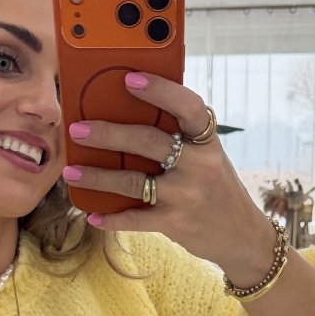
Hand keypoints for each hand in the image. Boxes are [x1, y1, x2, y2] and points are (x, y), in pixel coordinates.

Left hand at [60, 71, 272, 274]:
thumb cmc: (216, 189)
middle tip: (78, 129)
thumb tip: (129, 116)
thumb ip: (180, 140)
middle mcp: (199, 166)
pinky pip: (135, 219)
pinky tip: (92, 215)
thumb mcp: (208, 158)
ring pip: (133, 182)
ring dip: (97, 177)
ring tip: (71, 172)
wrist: (243, 236)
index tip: (129, 79)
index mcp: (207, 143)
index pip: (187, 107)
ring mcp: (187, 196)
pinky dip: (111, 219)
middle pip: (148, 141)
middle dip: (108, 134)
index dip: (160, 90)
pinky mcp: (176, 223)